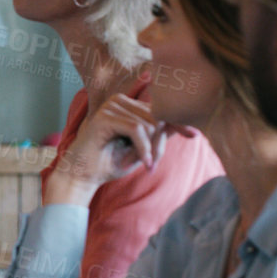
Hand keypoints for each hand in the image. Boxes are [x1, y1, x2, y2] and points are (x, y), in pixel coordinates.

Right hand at [45, 93, 176, 204]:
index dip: (177, 123)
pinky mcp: (104, 116)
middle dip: (160, 144)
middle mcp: (119, 101)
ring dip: (151, 149)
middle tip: (151, 165)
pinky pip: (136, 130)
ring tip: (143, 165)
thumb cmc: (109, 163)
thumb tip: (185, 125)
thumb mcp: (141, 150)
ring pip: (149, 125)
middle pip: (157, 117)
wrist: (81, 176)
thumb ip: (158, 136)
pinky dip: (143, 148)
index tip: (195, 135)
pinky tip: (143, 163)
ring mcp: (110, 107)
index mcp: (127, 105)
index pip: (160, 111)